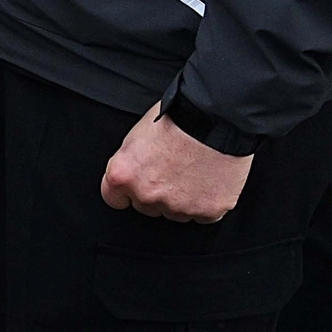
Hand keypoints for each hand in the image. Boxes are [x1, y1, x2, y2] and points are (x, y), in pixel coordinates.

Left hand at [101, 104, 252, 223]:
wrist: (217, 117)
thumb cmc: (179, 118)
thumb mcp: (137, 135)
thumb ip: (131, 163)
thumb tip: (134, 173)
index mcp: (124, 175)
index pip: (114, 199)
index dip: (127, 191)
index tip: (138, 184)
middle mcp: (147, 194)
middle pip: (147, 207)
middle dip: (157, 193)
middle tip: (174, 170)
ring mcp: (178, 206)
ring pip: (177, 213)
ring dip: (183, 199)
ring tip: (195, 171)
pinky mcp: (207, 211)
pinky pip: (205, 214)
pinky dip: (208, 201)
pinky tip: (211, 180)